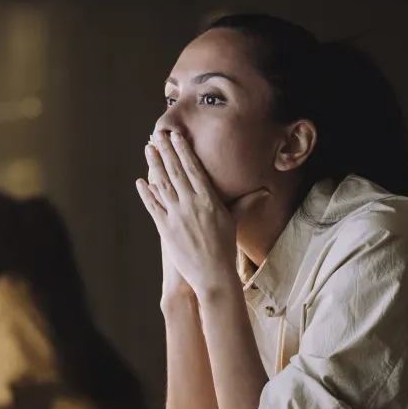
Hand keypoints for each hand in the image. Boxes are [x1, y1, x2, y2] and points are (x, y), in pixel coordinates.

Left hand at [136, 130, 254, 297]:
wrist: (213, 274)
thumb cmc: (225, 248)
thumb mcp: (234, 221)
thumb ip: (245, 202)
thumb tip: (267, 191)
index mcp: (209, 200)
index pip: (194, 168)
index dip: (184, 150)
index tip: (176, 135)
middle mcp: (191, 204)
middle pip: (176, 171)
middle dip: (166, 150)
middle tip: (157, 134)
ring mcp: (176, 216)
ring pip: (162, 184)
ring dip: (154, 165)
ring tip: (148, 149)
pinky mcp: (165, 229)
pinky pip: (153, 207)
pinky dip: (146, 193)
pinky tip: (140, 181)